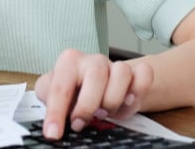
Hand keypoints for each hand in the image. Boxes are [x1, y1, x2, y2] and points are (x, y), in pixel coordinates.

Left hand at [34, 49, 152, 139]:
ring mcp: (115, 65)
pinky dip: (139, 88)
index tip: (54, 133)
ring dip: (113, 99)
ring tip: (104, 112)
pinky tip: (128, 100)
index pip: (60, 86)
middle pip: (96, 75)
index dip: (56, 113)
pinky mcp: (134, 73)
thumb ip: (50, 102)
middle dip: (88, 106)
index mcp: (69, 63)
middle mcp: (92, 61)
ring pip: (122, 73)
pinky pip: (144, 73)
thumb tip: (50, 122)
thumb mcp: (54, 93)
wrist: (95, 85)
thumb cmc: (74, 91)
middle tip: (80, 123)